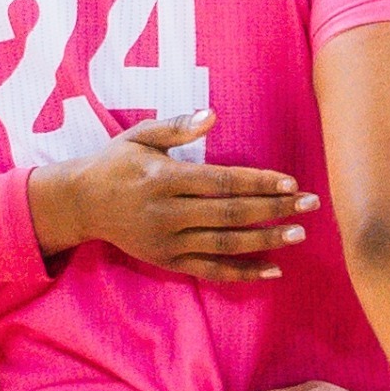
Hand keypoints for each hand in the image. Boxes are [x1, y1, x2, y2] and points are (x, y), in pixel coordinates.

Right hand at [30, 111, 319, 279]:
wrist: (79, 204)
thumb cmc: (115, 162)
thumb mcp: (139, 136)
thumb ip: (176, 127)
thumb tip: (212, 116)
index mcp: (163, 178)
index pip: (221, 182)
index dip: (258, 183)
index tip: (290, 182)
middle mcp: (167, 213)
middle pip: (230, 214)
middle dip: (273, 210)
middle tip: (310, 204)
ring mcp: (167, 242)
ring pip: (224, 245)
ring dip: (265, 242)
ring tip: (299, 235)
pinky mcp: (166, 262)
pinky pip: (210, 272)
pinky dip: (242, 274)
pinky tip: (273, 271)